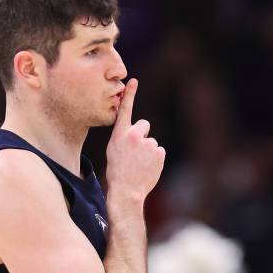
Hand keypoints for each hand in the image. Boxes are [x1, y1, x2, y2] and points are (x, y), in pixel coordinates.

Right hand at [106, 79, 164, 203]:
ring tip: (139, 165)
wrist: (126, 191)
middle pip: (144, 125)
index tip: (133, 81)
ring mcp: (148, 144)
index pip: (124, 110)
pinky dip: (155, 159)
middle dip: (143, 135)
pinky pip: (159, 151)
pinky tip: (147, 168)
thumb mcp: (114, 151)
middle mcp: (134, 136)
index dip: (129, 95)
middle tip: (136, 152)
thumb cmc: (117, 172)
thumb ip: (123, 138)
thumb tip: (136, 133)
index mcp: (119, 135)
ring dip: (148, 151)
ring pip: (151, 142)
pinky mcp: (159, 152)